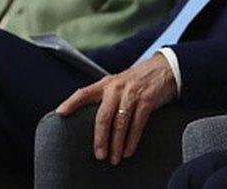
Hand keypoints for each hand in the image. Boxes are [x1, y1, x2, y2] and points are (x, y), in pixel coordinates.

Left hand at [55, 53, 176, 164]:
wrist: (166, 68)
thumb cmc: (139, 80)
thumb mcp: (119, 83)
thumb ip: (106, 97)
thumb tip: (92, 120)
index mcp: (106, 84)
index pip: (84, 92)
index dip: (71, 102)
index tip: (60, 113)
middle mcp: (117, 88)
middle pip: (103, 116)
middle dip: (100, 138)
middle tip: (99, 155)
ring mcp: (132, 93)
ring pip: (120, 123)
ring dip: (117, 143)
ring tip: (115, 157)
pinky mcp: (147, 99)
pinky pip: (138, 123)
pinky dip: (132, 139)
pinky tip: (129, 150)